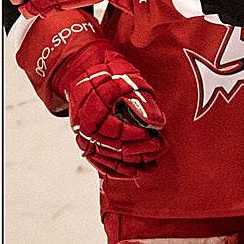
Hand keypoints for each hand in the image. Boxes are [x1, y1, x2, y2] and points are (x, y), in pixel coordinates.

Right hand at [55, 40, 164, 178]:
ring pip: (108, 158)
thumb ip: (140, 99)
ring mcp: (82, 136)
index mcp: (91, 107)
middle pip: (113, 146)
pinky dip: (119, 170)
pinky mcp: (85, 144)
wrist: (83, 71)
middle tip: (160, 146)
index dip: (136, 135)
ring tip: (153, 165)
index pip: (115, 129)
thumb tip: (156, 123)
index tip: (154, 134)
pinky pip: (100, 163)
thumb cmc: (109, 71)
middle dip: (140, 150)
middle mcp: (84, 125)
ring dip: (132, 164)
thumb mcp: (126, 77)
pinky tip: (136, 172)